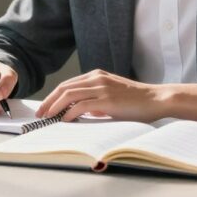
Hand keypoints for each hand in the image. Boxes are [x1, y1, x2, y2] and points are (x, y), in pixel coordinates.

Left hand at [35, 69, 166, 122]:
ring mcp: (102, 88)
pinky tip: (65, 121)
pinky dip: (70, 113)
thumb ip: (96, 101)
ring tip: (48, 118)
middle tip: (40, 114)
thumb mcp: (112, 96)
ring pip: (69, 95)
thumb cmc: (136, 101)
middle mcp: (97, 78)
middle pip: (64, 88)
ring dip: (55, 107)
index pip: (68, 84)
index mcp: (97, 75)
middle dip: (49, 101)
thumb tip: (81, 111)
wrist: (156, 99)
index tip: (45, 107)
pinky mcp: (107, 100)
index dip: (53, 96)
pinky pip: (81, 105)